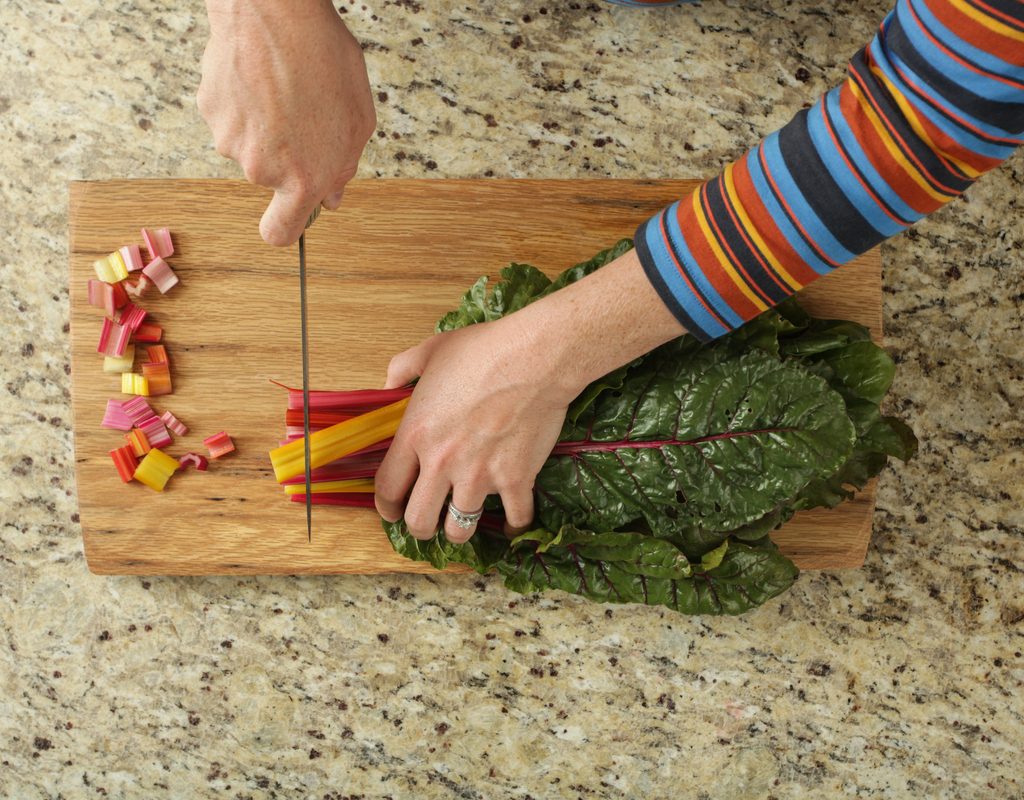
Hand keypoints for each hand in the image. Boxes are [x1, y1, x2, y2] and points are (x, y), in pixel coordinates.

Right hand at [199, 0, 375, 245]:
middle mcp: (262, 169)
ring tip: (285, 88)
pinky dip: (245, 103)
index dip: (286, 227)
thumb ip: (343, 166)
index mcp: (303, 179)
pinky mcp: (211, 112)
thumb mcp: (358, 119)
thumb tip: (332, 195)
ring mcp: (231, 142)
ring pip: (251, 146)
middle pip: (272, 178)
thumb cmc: (323, 59)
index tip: (291, 217)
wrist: (275, 12)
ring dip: (267, 126)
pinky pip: (232, 119)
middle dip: (288, 155)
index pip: (281, 232)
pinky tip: (261, 76)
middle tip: (306, 115)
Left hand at [374, 317, 574, 542]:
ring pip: (459, 530)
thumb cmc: (484, 350)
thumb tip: (389, 383)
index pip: (387, 488)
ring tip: (463, 521)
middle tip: (427, 522)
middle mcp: (442, 463)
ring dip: (460, 529)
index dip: (386, 506)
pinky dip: (513, 526)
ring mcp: (480, 476)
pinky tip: (511, 524)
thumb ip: (402, 368)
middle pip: (418, 520)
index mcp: (416, 434)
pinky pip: (514, 519)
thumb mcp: (431, 350)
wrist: (535, 357)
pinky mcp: (516, 479)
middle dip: (419, 527)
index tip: (392, 510)